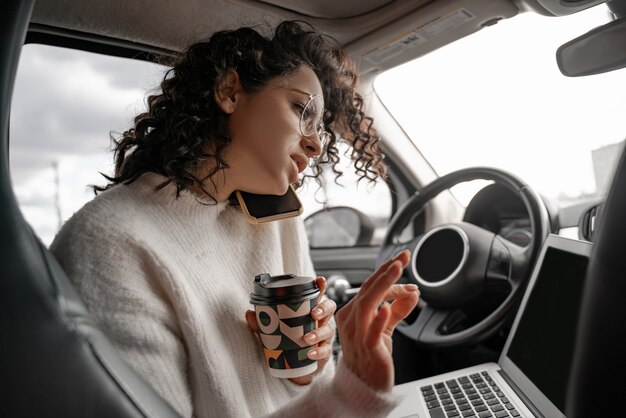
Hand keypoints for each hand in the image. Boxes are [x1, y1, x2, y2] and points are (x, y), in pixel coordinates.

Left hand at [245, 276, 336, 384]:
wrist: (293, 368)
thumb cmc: (286, 344)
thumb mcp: (272, 332)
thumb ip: (262, 323)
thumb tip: (249, 313)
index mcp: (308, 311)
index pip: (317, 296)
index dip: (321, 287)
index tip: (320, 281)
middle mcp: (319, 321)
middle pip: (330, 308)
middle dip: (324, 308)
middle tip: (313, 314)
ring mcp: (324, 336)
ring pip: (329, 329)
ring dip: (319, 332)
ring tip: (307, 338)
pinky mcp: (324, 352)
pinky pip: (326, 350)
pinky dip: (319, 351)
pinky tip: (310, 353)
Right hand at [335, 250, 418, 391]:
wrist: (363, 388)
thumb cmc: (371, 357)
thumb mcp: (385, 329)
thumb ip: (398, 310)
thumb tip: (413, 292)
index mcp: (352, 313)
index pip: (369, 286)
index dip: (386, 271)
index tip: (402, 259)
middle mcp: (351, 321)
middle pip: (367, 290)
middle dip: (386, 271)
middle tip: (402, 258)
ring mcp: (357, 335)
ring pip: (367, 304)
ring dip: (383, 286)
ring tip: (397, 271)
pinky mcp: (368, 349)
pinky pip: (371, 332)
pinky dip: (379, 319)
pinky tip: (388, 307)